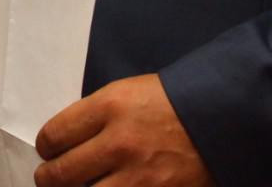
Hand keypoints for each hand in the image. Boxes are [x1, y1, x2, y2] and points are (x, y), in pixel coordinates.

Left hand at [33, 74, 210, 186]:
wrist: (226, 119)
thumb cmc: (174, 102)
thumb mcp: (128, 93)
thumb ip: (95, 117)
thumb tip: (64, 143)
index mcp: (109, 107)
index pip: (53, 136)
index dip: (45, 147)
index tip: (49, 151)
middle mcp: (119, 144)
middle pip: (60, 174)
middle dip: (49, 178)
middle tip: (51, 178)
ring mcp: (139, 178)